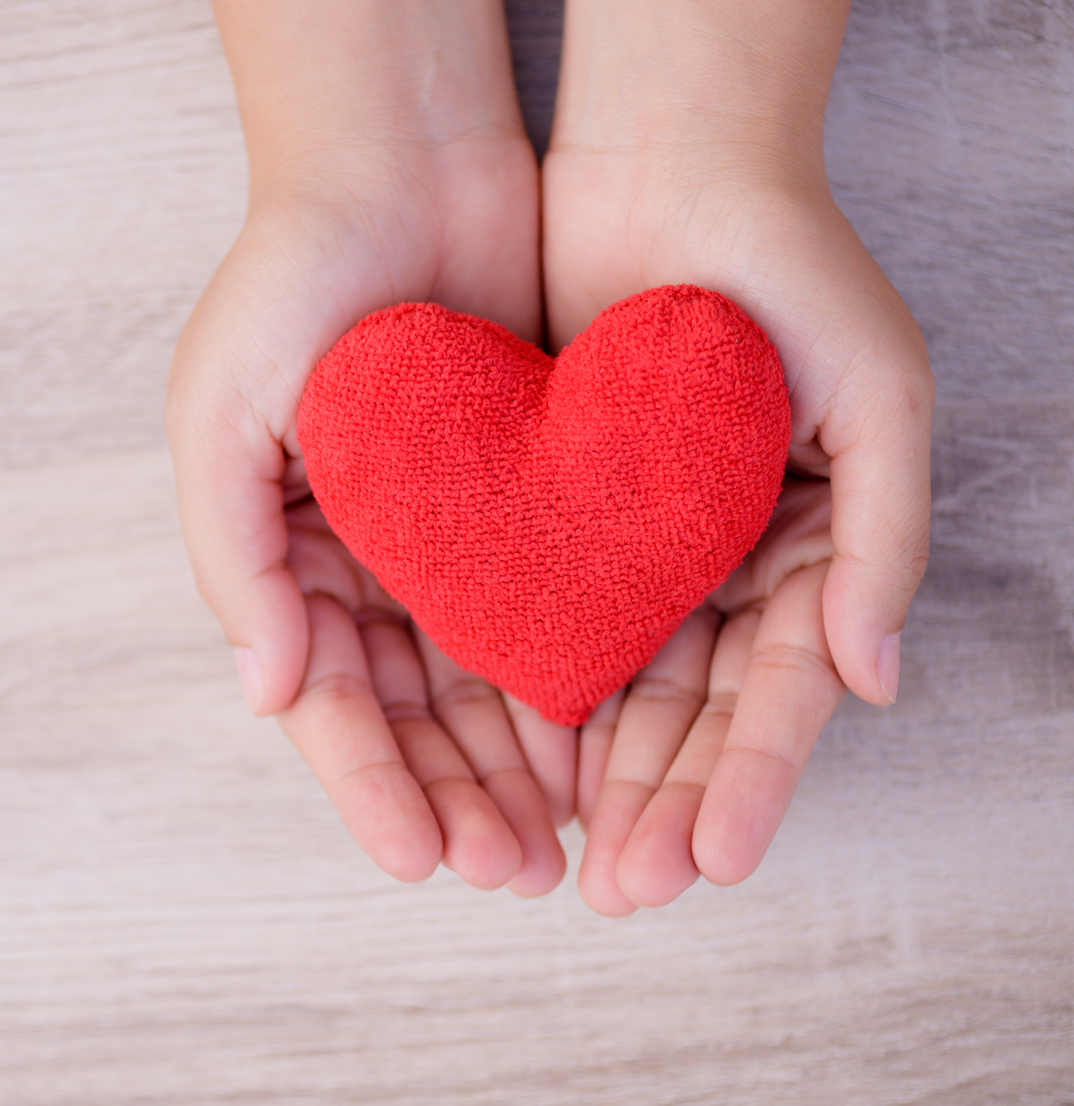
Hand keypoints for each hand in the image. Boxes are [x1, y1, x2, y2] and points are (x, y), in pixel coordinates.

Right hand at [168, 0, 569, 893]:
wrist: (400, 164)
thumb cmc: (288, 282)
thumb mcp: (218, 411)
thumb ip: (231, 556)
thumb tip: (265, 691)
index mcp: (280, 555)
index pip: (323, 699)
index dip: (367, 784)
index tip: (417, 860)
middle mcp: (358, 563)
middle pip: (407, 713)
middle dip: (454, 799)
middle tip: (513, 874)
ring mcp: (438, 539)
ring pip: (478, 683)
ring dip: (512, 766)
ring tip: (560, 842)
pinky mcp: (515, 504)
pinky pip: (540, 613)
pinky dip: (560, 684)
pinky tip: (594, 745)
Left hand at [543, 0, 932, 911]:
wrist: (666, 166)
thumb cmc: (789, 264)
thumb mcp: (878, 387)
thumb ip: (883, 534)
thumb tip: (872, 682)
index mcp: (809, 549)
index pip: (779, 692)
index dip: (750, 779)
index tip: (709, 861)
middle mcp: (726, 565)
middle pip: (694, 713)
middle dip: (661, 806)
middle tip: (622, 894)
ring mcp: (644, 547)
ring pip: (620, 689)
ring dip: (597, 779)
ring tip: (564, 864)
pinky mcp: (560, 518)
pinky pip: (547, 623)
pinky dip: (539, 698)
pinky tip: (517, 767)